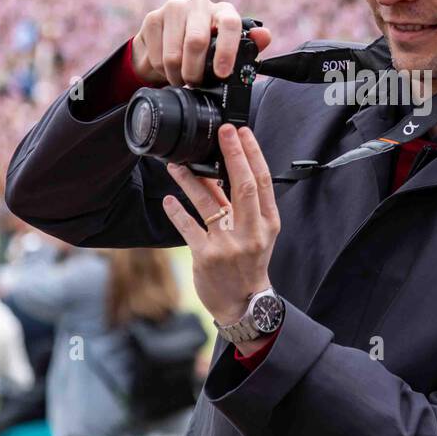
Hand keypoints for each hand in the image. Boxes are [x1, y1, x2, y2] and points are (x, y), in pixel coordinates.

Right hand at [132, 0, 271, 86]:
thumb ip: (249, 46)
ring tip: (181, 79)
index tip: (222, 73)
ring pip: (174, 53)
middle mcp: (199, 3)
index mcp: (223, 10)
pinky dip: (162, 70)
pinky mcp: (153, 18)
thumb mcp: (229, 50)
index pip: (229, 23)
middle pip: (196, 41)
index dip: (226, 50)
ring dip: (177, 75)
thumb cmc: (206, 48)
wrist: (168, 42)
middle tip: (195, 84)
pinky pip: (157, 55)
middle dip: (195, 71)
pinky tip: (167, 68)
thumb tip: (264, 36)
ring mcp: (174, 8)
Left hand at [160, 124, 279, 327]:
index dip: (252, 154)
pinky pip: (188, 228)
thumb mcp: (255, 233)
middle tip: (222, 133)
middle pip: (242, 186)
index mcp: (268, 223)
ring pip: (210, 203)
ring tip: (176, 165)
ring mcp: (229, 245)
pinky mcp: (206, 256)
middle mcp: (251, 232)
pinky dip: (177, 212)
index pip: (262, 181)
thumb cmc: (249, 263)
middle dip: (233, 155)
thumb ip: (239, 205)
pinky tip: (169, 200)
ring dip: (191, 180)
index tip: (241, 132)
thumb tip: (222, 169)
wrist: (243, 303)